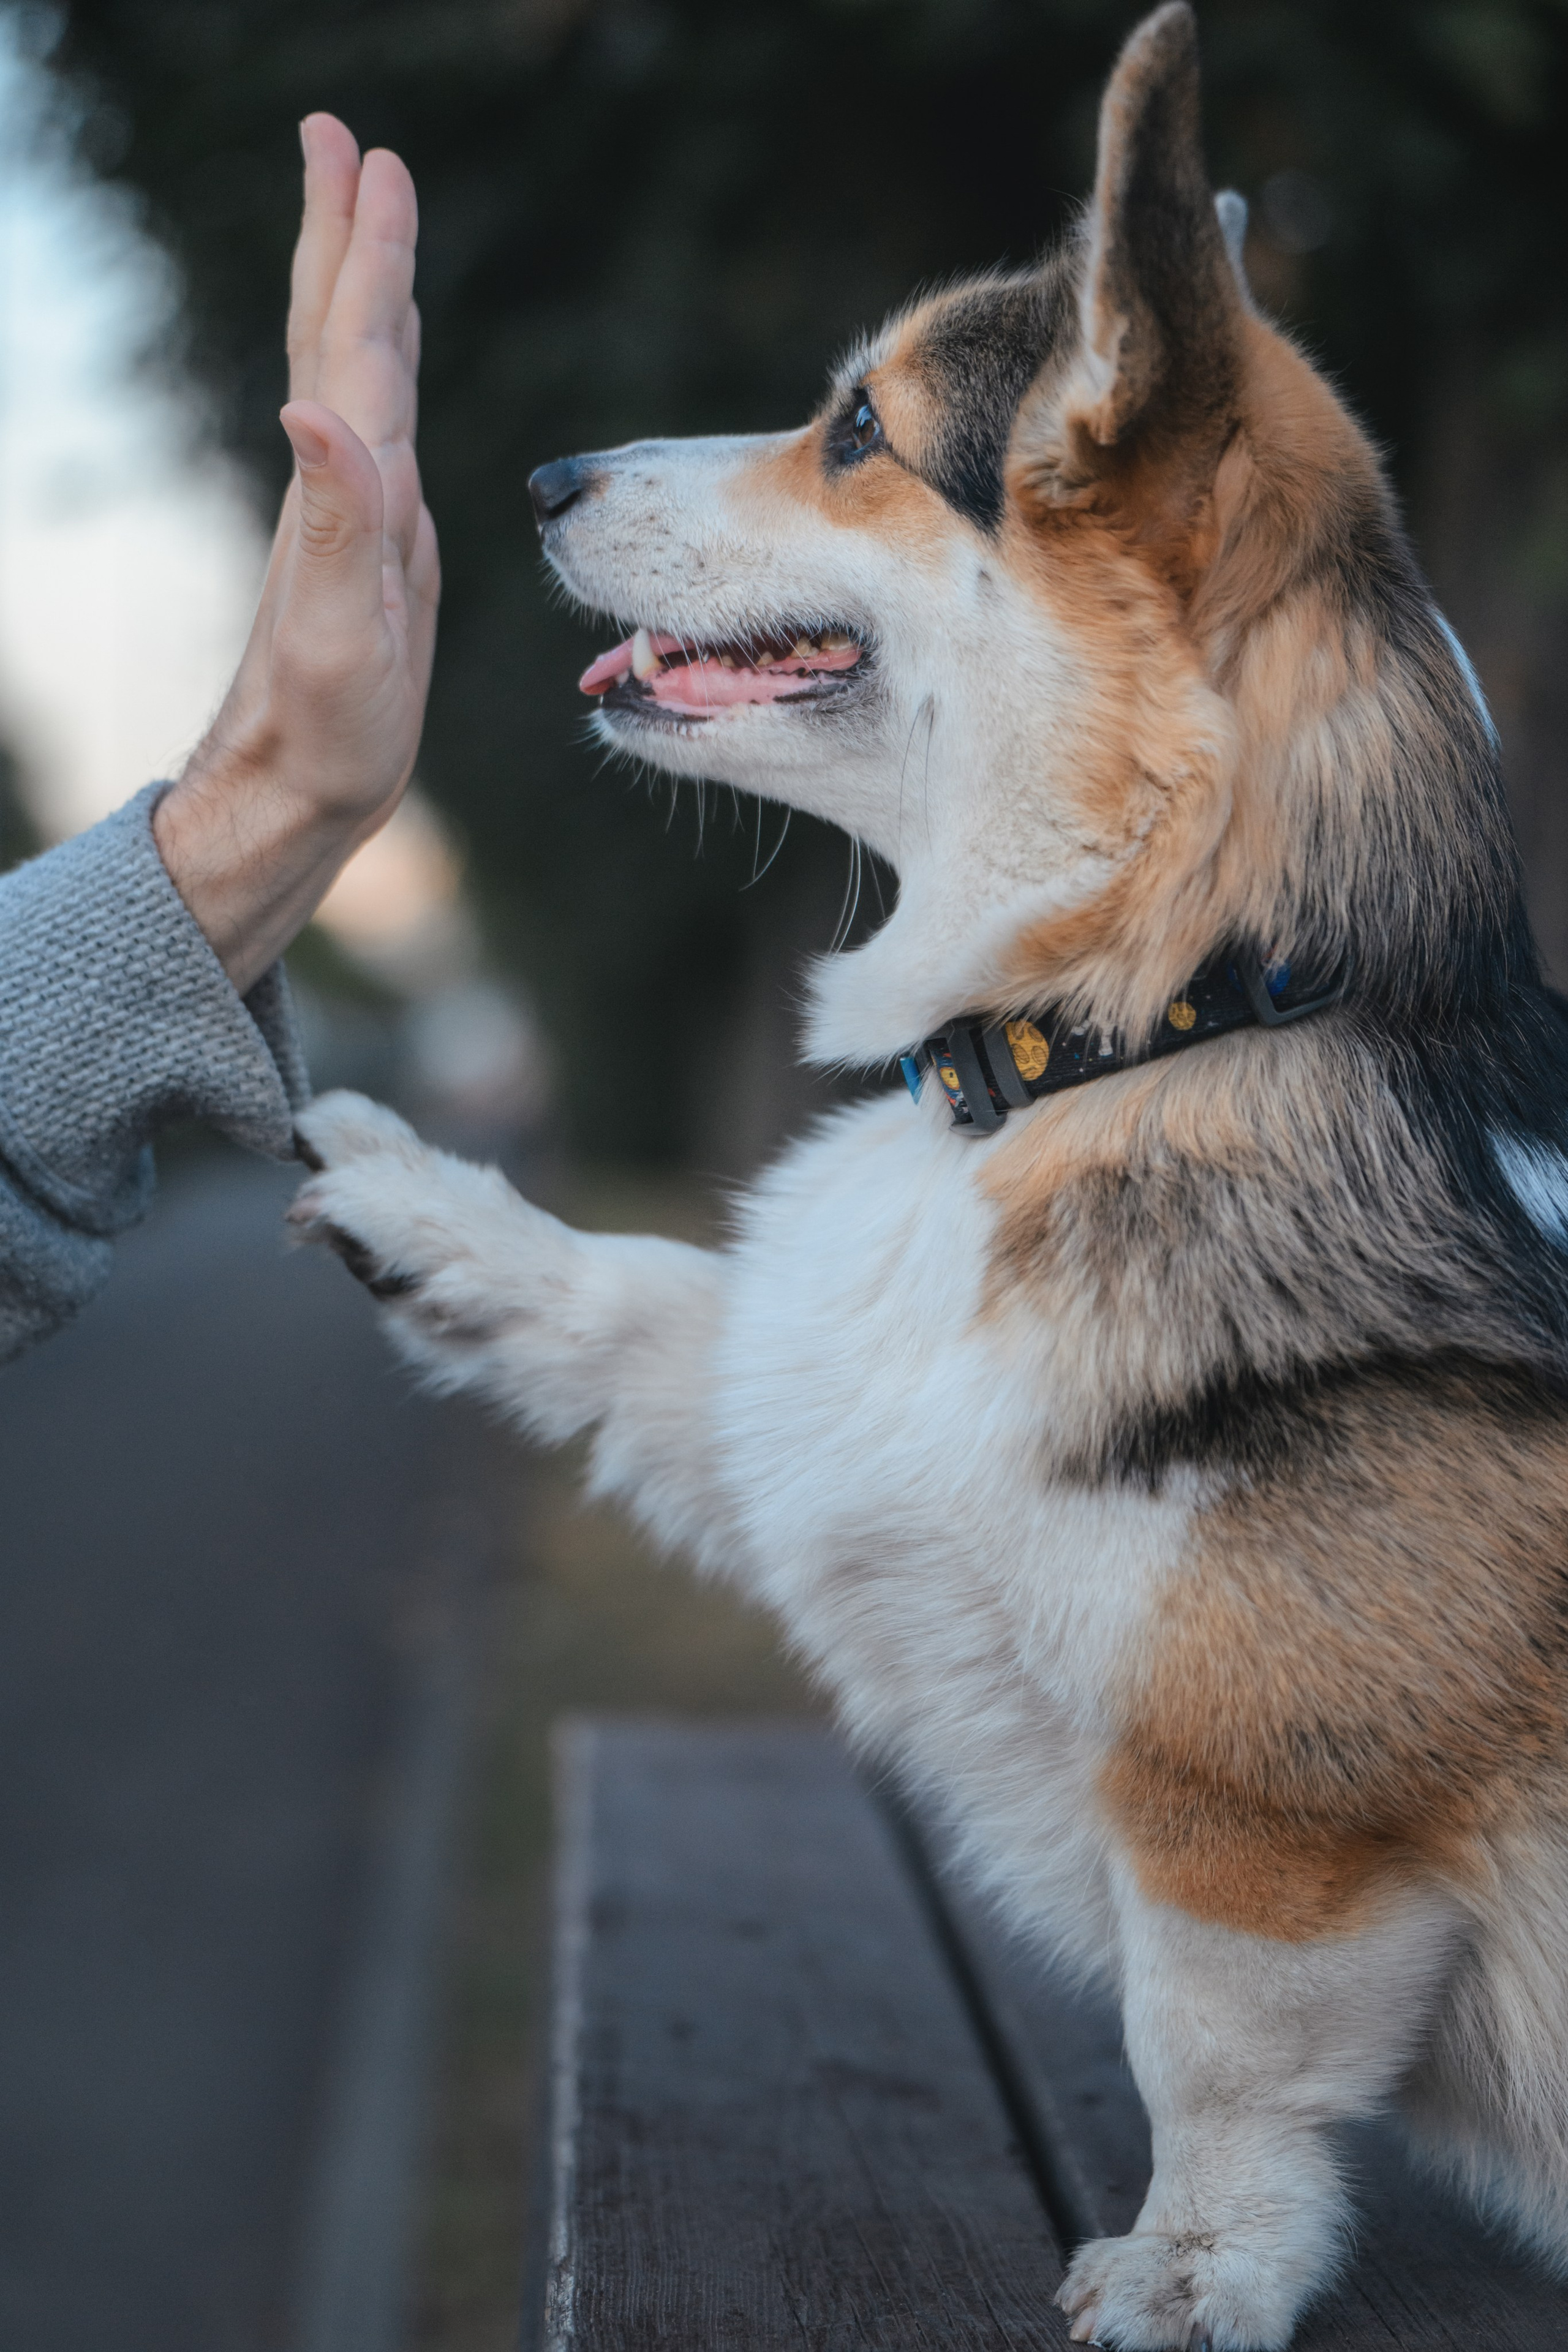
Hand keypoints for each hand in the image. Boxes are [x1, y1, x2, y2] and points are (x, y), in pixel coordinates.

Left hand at [152, 115, 439, 996]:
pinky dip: (391, 370)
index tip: (364, 157)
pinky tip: (395, 356)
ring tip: (371, 216)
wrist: (303, 789)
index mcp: (345, 490)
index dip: (362, 250)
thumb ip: (336, 520)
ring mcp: (361, 509)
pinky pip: (387, 427)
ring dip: (366, 287)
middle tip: (343, 141)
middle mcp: (347, 483)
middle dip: (346, 234)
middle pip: (343, 333)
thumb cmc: (324, 728)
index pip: (356, 346)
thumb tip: (310, 406)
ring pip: (362, 372)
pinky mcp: (381, 544)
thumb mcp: (336, 630)